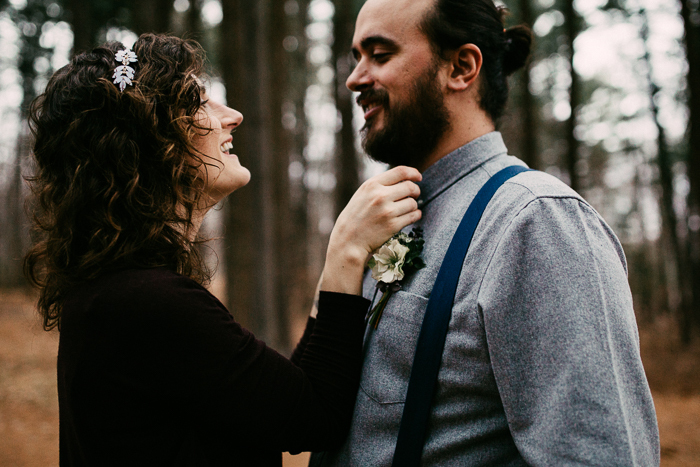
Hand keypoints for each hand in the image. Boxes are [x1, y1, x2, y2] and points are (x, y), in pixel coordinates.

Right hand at [322, 166, 421, 294]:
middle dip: (416, 191)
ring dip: (414, 206)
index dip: (413, 173)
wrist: (348, 240)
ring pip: (413, 203)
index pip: (400, 171)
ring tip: (407, 209)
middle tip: (414, 195)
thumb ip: (381, 185)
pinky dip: (415, 215)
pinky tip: (410, 216)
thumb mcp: (363, 194)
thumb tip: (406, 179)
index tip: (418, 177)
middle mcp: (380, 196)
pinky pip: (413, 216)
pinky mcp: (393, 226)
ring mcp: (387, 211)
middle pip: (410, 187)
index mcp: (372, 185)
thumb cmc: (356, 216)